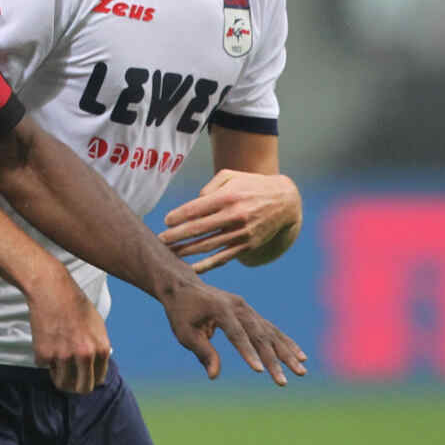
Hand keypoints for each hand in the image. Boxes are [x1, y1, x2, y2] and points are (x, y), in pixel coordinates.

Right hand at [26, 268, 110, 393]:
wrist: (52, 290)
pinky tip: (45, 340)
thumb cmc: (75, 305)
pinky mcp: (44, 354)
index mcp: (101, 349)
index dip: (88, 379)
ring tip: (56, 361)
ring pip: (62, 383)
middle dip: (75, 387)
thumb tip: (97, 370)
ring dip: (58, 376)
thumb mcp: (98, 326)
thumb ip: (99, 349)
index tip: (81, 376)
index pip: (97, 380)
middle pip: (82, 389)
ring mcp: (64, 356)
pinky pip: (43, 366)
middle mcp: (84, 356)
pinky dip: (43, 358)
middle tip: (68, 380)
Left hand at [159, 170, 300, 272]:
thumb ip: (209, 187)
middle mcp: (234, 216)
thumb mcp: (231, 176)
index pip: (196, 209)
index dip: (178, 216)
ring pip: (208, 246)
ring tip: (170, 254)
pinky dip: (207, 265)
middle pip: (198, 229)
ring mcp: (241, 233)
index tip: (166, 221)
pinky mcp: (247, 245)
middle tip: (160, 241)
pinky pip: (223, 257)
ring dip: (186, 251)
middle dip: (176, 236)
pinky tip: (192, 268)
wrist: (285, 201)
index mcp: (227, 197)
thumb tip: (194, 204)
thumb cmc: (251, 185)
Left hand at [161, 277, 306, 385]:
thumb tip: (214, 375)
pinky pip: (271, 329)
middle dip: (273, 360)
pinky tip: (300, 356)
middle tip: (283, 381)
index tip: (260, 371)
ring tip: (301, 371)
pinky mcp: (251, 312)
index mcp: (220, 308)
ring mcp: (247, 308)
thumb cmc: (181, 312)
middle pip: (259, 335)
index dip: (248, 353)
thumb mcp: (185, 333)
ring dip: (287, 353)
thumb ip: (202, 352)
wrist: (184, 286)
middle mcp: (238, 306)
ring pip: (271, 332)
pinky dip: (285, 342)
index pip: (237, 334)